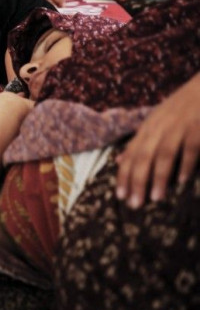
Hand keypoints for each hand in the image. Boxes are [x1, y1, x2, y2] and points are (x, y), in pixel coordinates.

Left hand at [116, 74, 199, 207]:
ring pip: (163, 154)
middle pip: (143, 156)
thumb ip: (138, 141)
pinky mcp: (197, 128)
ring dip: (158, 176)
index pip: (131, 154)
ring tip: (154, 198)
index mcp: (148, 127)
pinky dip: (185, 164)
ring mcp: (179, 127)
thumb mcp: (155, 121)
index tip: (120, 195)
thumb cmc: (181, 106)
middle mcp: (159, 127)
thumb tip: (118, 160)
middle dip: (137, 180)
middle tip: (134, 203)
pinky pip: (190, 148)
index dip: (124, 174)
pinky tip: (181, 181)